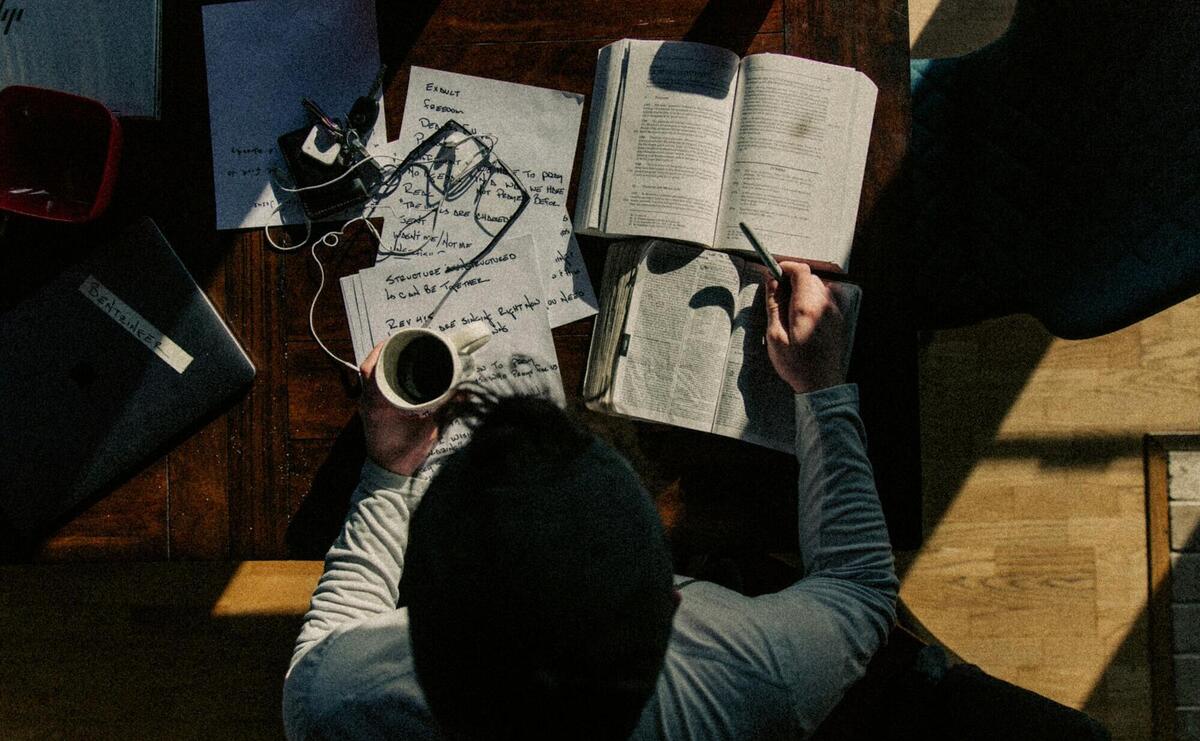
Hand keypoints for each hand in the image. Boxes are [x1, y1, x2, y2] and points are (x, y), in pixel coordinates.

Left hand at [359, 340, 440, 475]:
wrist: (389, 473)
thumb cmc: (405, 452)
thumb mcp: (428, 429)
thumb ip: (445, 408)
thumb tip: (465, 392)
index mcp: (377, 402)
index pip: (372, 368)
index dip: (384, 350)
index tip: (400, 339)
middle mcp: (367, 400)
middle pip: (369, 367)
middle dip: (385, 351)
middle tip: (404, 342)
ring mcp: (365, 406)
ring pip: (368, 375)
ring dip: (382, 362)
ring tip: (401, 352)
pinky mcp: (369, 411)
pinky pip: (372, 386)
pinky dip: (382, 375)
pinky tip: (396, 372)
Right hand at [763, 262, 846, 393]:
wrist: (822, 384)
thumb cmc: (796, 364)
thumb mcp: (775, 335)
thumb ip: (774, 304)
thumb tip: (771, 280)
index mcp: (806, 307)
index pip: (801, 270)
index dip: (785, 267)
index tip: (773, 273)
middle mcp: (824, 304)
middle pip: (809, 277)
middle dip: (791, 280)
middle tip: (776, 295)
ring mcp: (834, 311)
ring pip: (818, 287)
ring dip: (802, 290)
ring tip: (788, 310)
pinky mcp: (838, 319)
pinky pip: (825, 299)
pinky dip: (812, 300)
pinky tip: (802, 318)